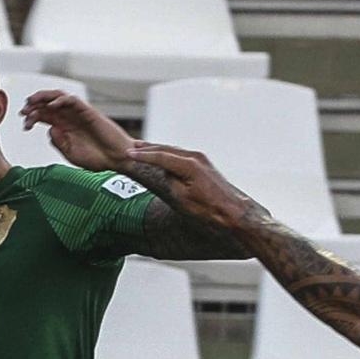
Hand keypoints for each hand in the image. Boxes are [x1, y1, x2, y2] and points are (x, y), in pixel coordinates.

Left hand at [19, 90, 132, 170]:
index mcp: (64, 127)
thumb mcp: (71, 153)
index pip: (44, 116)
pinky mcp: (88, 112)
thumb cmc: (97, 158)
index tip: (24, 124)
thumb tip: (50, 130)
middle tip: (24, 111)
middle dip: (33, 105)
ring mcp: (78, 113)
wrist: (116, 160)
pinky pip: (73, 100)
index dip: (32, 117)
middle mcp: (69, 117)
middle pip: (47, 104)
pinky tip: (52, 106)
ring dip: (44, 97)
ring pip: (58, 97)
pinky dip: (61, 100)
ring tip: (32, 101)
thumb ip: (59, 142)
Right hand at [123, 142, 255, 231]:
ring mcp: (200, 159)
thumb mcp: (182, 199)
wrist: (232, 211)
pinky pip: (179, 155)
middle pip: (166, 150)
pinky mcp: (203, 163)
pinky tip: (161, 156)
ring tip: (141, 148)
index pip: (160, 157)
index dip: (143, 156)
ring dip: (156, 150)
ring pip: (173, 151)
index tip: (127, 154)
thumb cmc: (207, 209)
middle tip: (129, 147)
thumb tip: (163, 171)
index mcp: (189, 165)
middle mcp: (195, 157)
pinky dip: (167, 154)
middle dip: (147, 149)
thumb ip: (169, 181)